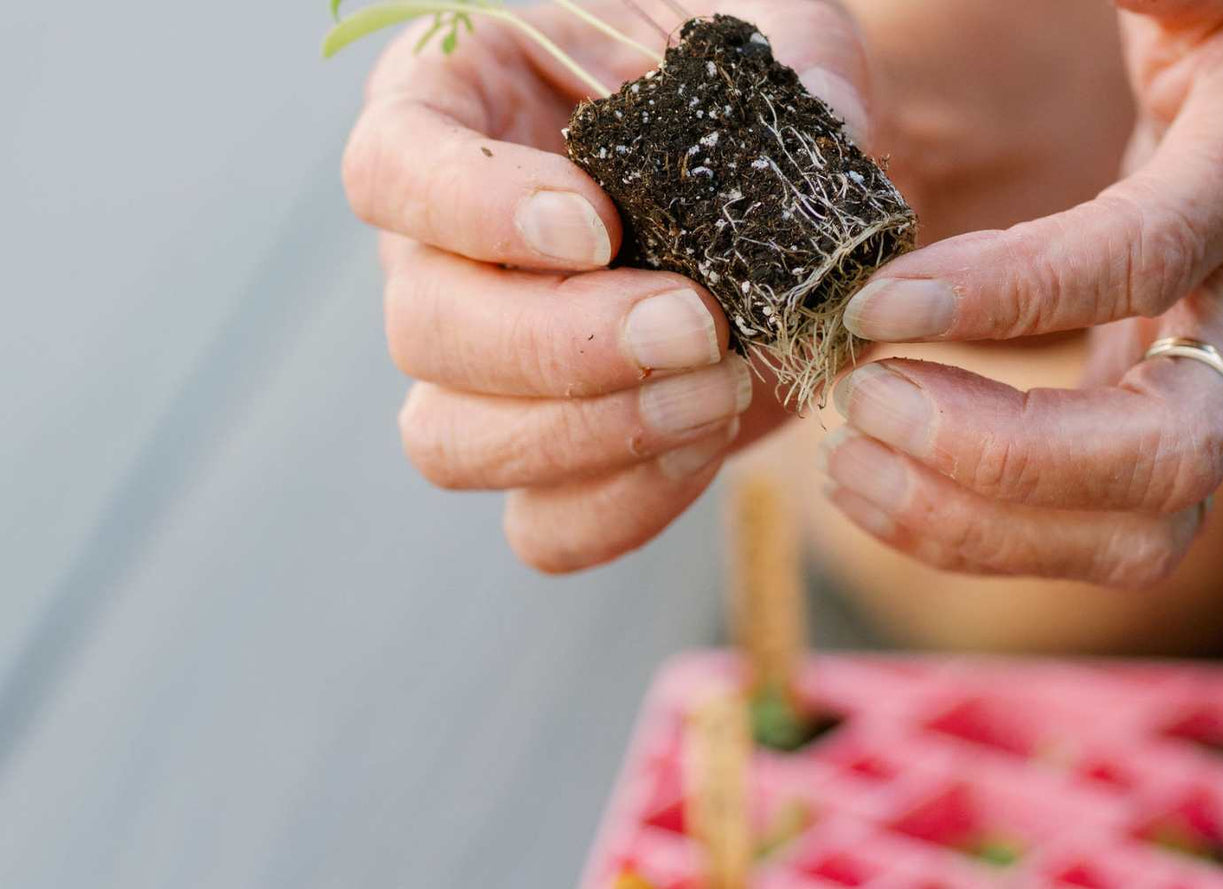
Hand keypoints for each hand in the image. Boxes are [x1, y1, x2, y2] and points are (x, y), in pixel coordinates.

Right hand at [343, 0, 869, 570]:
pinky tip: (705, 444)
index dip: (472, 207)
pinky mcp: (549, 455)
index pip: (391, 168)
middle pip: (423, 325)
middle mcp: (438, 252)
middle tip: (695, 325)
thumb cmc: (737, 97)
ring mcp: (479, 369)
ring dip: (590, 434)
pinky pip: (540, 524)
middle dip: (560, 344)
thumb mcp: (768, 42)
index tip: (593, 226)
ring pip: (454, 440)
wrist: (773, 200)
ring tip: (719, 389)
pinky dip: (621, 506)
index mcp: (455, 118)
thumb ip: (801, 62)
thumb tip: (830, 121)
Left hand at [827, 0, 1222, 587]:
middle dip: (1004, 453)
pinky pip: (1098, 534)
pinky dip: (982, 536)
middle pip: (1171, 446)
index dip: (1013, 293)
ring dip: (983, 523)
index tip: (878, 301)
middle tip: (866, 401)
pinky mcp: (1173, 436)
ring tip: (849, 464)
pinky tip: (879, 485)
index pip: (1144, 256)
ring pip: (1144, 527)